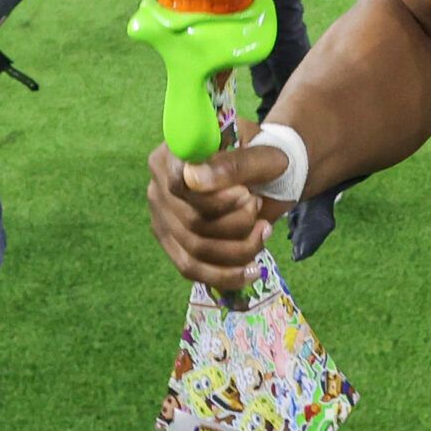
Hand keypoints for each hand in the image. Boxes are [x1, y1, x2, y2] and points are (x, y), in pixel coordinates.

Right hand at [146, 124, 292, 291]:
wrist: (271, 179)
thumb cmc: (265, 159)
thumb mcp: (264, 155)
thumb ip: (234, 164)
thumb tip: (192, 178)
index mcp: (172, 155)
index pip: (179, 185)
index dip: (216, 199)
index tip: (247, 194)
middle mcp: (159, 188)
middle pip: (191, 222)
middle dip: (237, 222)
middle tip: (258, 204)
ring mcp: (163, 220)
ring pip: (195, 251)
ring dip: (240, 247)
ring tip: (263, 228)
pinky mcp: (173, 246)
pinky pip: (192, 270)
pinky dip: (226, 275)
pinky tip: (252, 270)